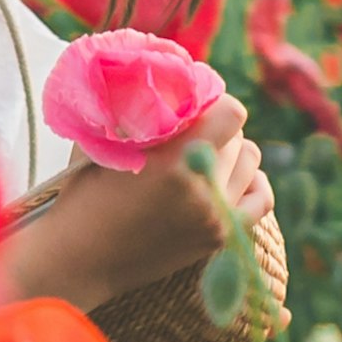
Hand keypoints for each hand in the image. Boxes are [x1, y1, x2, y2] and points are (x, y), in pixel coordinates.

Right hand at [0, 102, 267, 313]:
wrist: (81, 259)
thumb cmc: (85, 196)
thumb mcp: (107, 147)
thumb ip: (140, 117)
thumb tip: (166, 82)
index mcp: (175, 164)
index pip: (232, 114)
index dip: (216, 102)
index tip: (196, 103)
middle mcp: (203, 192)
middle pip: (239, 137)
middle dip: (217, 128)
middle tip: (193, 129)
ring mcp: (216, 218)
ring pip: (251, 163)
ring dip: (232, 153)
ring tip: (207, 153)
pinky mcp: (219, 239)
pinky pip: (260, 200)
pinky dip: (252, 183)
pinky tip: (233, 177)